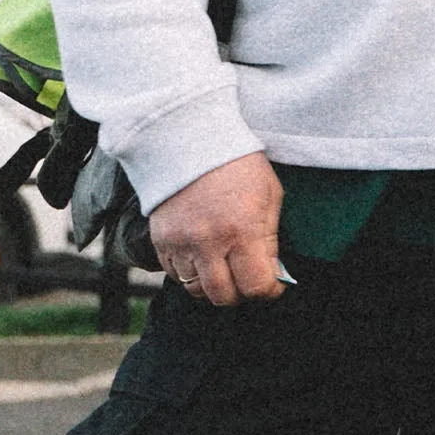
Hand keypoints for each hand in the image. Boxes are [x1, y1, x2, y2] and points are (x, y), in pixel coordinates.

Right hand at [146, 151, 289, 304]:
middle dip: (241, 293)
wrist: (190, 137)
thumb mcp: (269, 196)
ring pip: (196, 289)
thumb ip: (271, 240)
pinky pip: (175, 274)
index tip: (272, 284)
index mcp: (242, 231)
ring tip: (224, 266)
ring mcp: (181, 243)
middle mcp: (209, 242)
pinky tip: (202, 255)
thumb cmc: (238, 164)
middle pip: (224, 297)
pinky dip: (190, 272)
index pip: (256, 286)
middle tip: (247, 278)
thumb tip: (273, 274)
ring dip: (214, 284)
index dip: (269, 291)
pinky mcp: (161, 241)